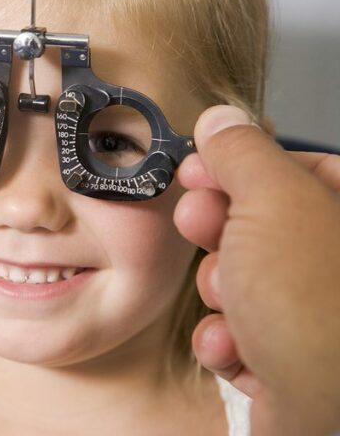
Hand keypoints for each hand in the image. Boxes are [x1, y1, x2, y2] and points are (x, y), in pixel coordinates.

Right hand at [174, 105, 339, 434]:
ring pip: (241, 280)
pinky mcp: (288, 361)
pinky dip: (227, 339)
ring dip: (220, 293)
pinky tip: (238, 348)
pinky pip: (238, 332)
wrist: (326, 417)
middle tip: (201, 228)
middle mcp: (333, 266)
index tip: (200, 168)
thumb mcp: (272, 202)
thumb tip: (220, 119)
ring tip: (235, 309)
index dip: (239, 164)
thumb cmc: (314, 309)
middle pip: (259, 225)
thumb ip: (244, 153)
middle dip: (219, 233)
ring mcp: (313, 316)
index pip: (293, 167)